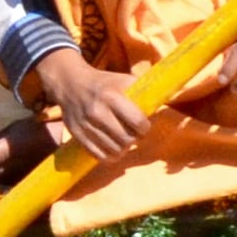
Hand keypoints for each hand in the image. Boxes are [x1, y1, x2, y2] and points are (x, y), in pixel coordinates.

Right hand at [25, 48, 158, 166]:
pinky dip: (109, 156)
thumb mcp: (124, 80)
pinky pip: (99, 156)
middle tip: (132, 133)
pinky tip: (112, 148)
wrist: (69, 83)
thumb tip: (166, 104)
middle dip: (134, 139)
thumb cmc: (104, 83)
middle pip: (127, 140)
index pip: (138, 123)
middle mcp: (97, 111)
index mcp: (111, 96)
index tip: (142, 125)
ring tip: (122, 140)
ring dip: (123, 148)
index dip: (144, 128)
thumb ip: (143, 93)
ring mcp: (85, 125)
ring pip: (114, 151)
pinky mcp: (77, 134)